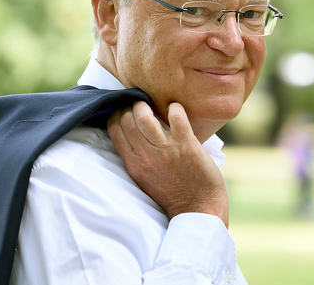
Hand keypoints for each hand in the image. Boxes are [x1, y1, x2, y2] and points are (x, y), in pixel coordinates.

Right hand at [108, 101, 228, 227]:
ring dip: (146, 105)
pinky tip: (175, 108)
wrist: (198, 209)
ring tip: (152, 104)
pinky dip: (175, 108)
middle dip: (131, 105)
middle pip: (128, 119)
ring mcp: (166, 149)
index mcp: (134, 164)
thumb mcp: (144, 178)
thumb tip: (131, 135)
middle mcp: (146, 155)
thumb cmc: (172, 193)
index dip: (117, 113)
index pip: (115, 130)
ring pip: (145, 116)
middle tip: (139, 103)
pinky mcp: (186, 145)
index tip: (125, 109)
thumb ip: (137, 158)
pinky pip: (176, 117)